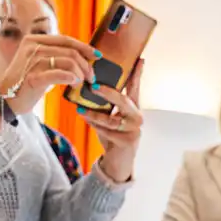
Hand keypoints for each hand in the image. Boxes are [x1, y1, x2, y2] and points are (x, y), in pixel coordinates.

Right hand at [0, 34, 97, 115]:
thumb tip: (82, 57)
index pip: (66, 39)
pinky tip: (74, 83)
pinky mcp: (33, 77)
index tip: (97, 55)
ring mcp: (32, 61)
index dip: (84, 47)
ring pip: (69, 62)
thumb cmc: (25, 83)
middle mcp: (32, 47)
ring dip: (80, 74)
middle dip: (86, 65)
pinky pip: (60, 74)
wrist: (4, 98)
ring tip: (81, 82)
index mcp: (34, 40)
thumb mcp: (39, 63)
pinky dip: (71, 78)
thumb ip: (55, 56)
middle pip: (70, 52)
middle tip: (91, 77)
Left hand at [83, 59, 144, 183]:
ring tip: (80, 109)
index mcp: (133, 107)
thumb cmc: (113, 135)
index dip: (137, 74)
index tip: (140, 59)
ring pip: (112, 118)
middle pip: (124, 100)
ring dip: (94, 114)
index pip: (136, 87)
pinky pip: (108, 131)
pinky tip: (86, 120)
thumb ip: (106, 104)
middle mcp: (137, 117)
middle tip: (93, 85)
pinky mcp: (128, 141)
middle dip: (107, 92)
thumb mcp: (110, 116)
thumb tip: (89, 87)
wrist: (118, 160)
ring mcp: (134, 129)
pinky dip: (95, 126)